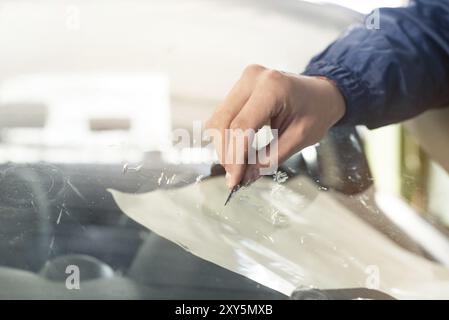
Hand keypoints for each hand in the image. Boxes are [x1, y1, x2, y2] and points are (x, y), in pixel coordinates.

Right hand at [206, 64, 345, 188]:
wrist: (321, 93)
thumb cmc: (316, 111)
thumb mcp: (299, 139)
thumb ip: (269, 159)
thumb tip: (244, 177)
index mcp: (272, 88)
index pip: (241, 127)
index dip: (234, 157)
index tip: (234, 180)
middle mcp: (252, 78)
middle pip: (223, 122)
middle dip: (226, 154)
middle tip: (236, 176)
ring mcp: (243, 80)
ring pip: (218, 120)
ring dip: (224, 146)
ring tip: (238, 164)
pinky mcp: (239, 88)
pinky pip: (222, 116)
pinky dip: (226, 137)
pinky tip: (238, 150)